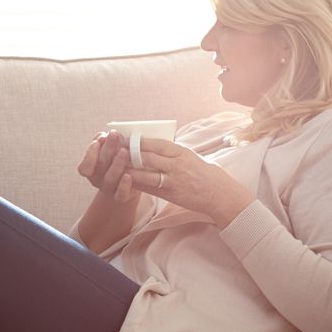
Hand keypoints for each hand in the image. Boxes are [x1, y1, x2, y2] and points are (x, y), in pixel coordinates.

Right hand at [76, 131, 139, 203]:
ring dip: (116, 164)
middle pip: (100, 166)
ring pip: (110, 179)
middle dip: (107, 148)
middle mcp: (98, 180)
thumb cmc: (119, 157)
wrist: (135, 178)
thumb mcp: (111, 146)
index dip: (90, 154)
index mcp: (92, 170)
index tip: (99, 139)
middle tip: (115, 135)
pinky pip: (120, 195)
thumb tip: (105, 134)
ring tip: (124, 151)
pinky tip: (128, 176)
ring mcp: (110, 189)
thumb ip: (105, 140)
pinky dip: (123, 186)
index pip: (84, 167)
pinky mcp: (123, 197)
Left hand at [125, 138, 253, 226]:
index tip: (124, 137)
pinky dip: (136, 183)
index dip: (139, 140)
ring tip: (114, 165)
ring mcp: (173, 180)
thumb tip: (151, 146)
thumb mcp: (190, 156)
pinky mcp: (170, 194)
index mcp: (181, 152)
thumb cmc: (204, 173)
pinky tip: (125, 181)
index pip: (156, 143)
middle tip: (113, 148)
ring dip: (129, 169)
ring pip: (146, 173)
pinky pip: (149, 188)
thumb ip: (172, 152)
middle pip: (148, 156)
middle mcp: (177, 164)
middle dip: (129, 152)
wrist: (219, 194)